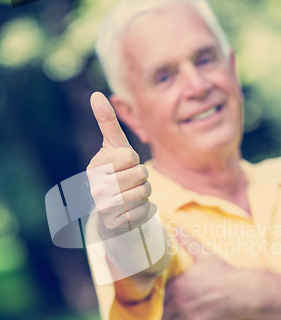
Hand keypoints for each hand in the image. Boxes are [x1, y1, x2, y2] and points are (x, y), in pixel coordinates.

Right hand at [87, 92, 150, 233]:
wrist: (113, 210)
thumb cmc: (116, 172)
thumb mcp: (114, 147)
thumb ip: (107, 122)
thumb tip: (96, 94)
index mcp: (95, 167)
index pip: (130, 156)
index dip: (133, 160)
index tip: (124, 165)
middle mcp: (95, 188)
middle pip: (140, 174)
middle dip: (141, 177)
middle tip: (129, 182)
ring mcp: (104, 208)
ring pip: (144, 193)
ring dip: (144, 194)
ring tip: (131, 195)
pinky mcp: (116, 225)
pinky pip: (145, 212)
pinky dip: (145, 210)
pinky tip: (133, 210)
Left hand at [134, 229, 256, 319]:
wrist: (244, 291)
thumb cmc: (223, 272)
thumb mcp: (205, 254)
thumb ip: (188, 241)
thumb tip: (176, 224)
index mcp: (177, 285)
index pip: (155, 299)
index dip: (142, 309)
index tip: (132, 317)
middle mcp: (179, 301)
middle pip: (156, 319)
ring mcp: (188, 316)